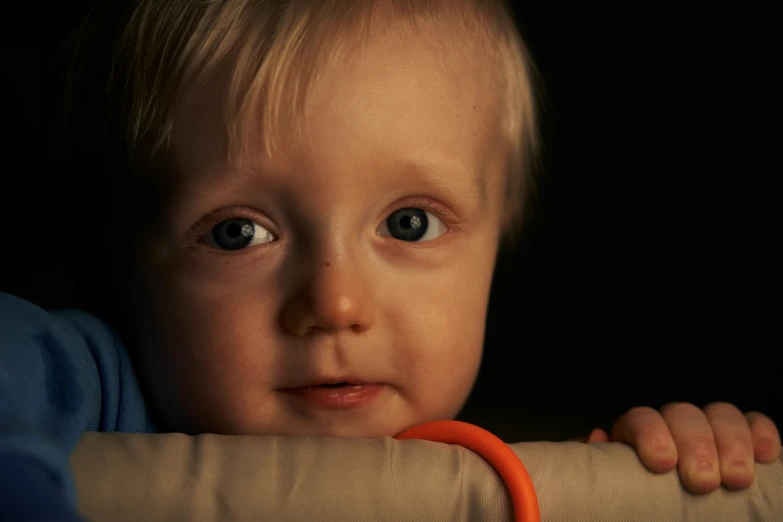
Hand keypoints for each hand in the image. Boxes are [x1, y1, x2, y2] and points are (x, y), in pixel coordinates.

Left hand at [575, 402, 780, 493]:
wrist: (655, 514)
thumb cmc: (634, 506)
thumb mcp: (611, 489)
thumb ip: (600, 466)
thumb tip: (596, 438)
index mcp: (636, 438)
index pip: (641, 419)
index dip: (651, 433)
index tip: (662, 463)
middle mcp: (672, 429)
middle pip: (683, 414)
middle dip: (695, 443)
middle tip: (703, 481)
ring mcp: (709, 433)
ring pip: (720, 414)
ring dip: (731, 441)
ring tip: (737, 479)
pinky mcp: (742, 444)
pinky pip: (754, 423)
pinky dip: (761, 433)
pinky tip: (766, 456)